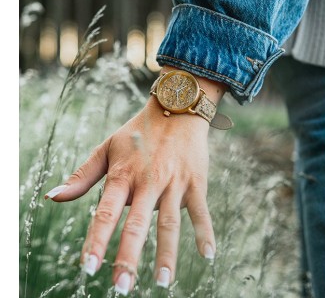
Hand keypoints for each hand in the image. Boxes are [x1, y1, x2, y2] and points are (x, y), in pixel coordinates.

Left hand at [44, 66, 226, 294]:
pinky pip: (201, 210)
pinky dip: (205, 232)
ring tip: (162, 282)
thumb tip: (51, 198)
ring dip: (166, 252)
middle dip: (128, 256)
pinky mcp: (195, 182)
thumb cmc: (138, 132)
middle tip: (121, 286)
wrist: (176, 109)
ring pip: (169, 221)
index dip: (96, 240)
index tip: (87, 268)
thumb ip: (82, 176)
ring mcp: (174, 182)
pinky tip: (209, 256)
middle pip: (137, 222)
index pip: (106, 212)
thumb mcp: (107, 148)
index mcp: (123, 174)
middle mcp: (148, 180)